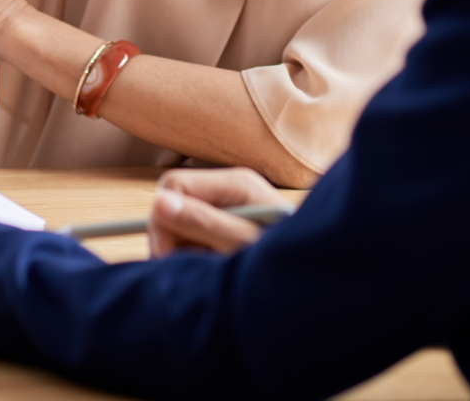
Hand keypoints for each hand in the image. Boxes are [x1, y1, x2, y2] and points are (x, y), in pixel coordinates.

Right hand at [147, 167, 288, 257]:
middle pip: (171, 202)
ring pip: (176, 222)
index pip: (174, 184)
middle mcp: (228, 189)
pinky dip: (190, 256)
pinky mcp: (221, 225)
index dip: (163, 219)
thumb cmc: (282, 265)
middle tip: (183, 269)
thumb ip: (204, 223)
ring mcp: (224, 207)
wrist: (310, 286)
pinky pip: (187, 236)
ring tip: (207, 271)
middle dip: (170, 237)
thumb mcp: (241, 246)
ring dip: (181, 251)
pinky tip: (210, 269)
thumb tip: (160, 202)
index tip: (168, 255)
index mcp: (236, 183)